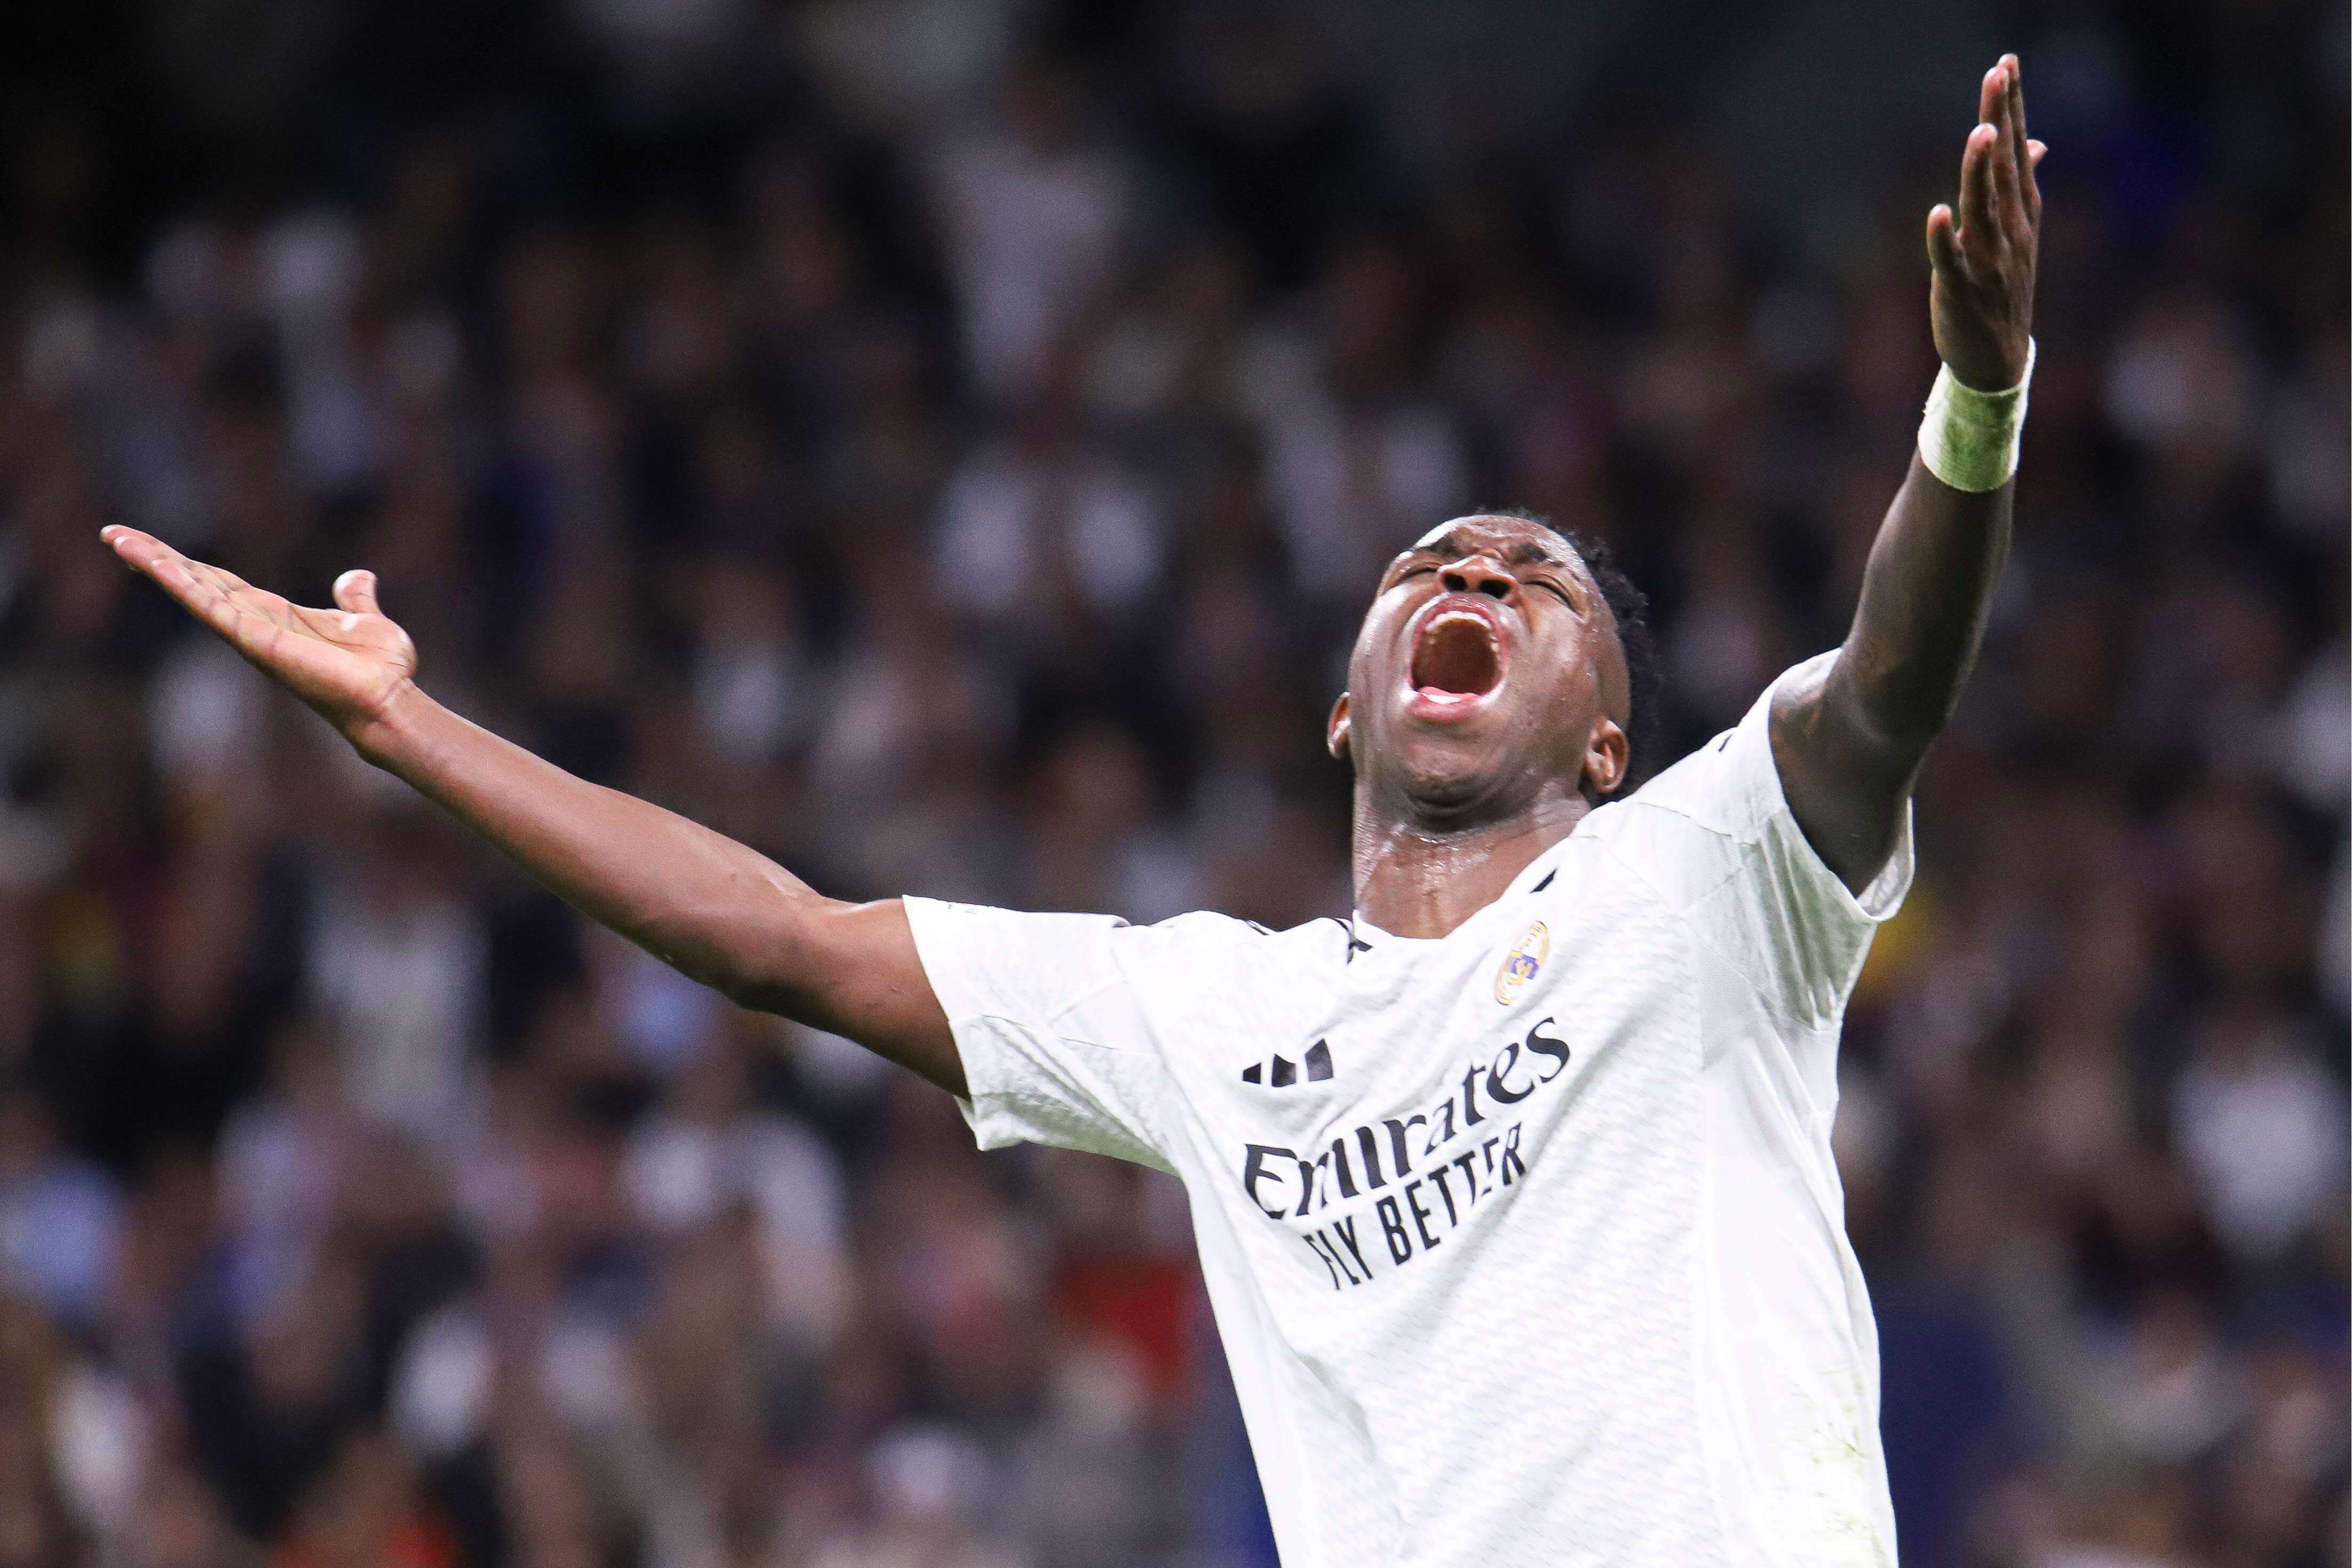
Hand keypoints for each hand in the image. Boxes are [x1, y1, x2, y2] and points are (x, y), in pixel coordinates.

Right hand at [101, 525, 419, 747]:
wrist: (389, 698)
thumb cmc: (380, 669)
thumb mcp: (366, 620)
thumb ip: (355, 599)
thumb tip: (357, 578)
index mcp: (273, 616)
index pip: (219, 583)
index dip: (187, 564)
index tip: (152, 545)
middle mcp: (253, 624)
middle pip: (194, 582)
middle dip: (155, 558)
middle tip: (113, 533)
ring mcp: (249, 633)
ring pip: (191, 590)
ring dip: (154, 564)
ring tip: (116, 538)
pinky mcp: (253, 640)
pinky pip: (209, 607)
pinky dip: (181, 583)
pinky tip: (154, 562)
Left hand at [1927, 55, 2043, 390]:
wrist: (1997, 359)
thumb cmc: (2003, 289)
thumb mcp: (2018, 234)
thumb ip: (2020, 185)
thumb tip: (2034, 143)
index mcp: (2021, 213)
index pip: (2016, 149)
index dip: (2011, 107)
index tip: (2006, 63)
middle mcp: (2010, 230)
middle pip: (2003, 166)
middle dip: (2000, 119)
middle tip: (1998, 72)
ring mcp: (1988, 261)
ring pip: (1983, 208)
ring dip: (1980, 170)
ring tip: (1981, 131)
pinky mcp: (1961, 289)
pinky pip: (1951, 260)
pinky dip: (1945, 238)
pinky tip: (1938, 212)